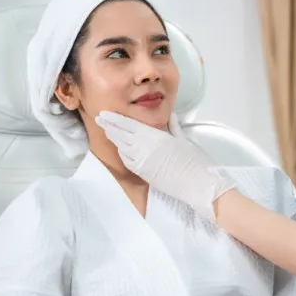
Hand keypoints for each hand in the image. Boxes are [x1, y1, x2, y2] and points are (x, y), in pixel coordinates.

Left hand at [95, 111, 235, 220]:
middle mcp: (144, 146)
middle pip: (121, 134)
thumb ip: (174, 127)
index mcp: (154, 135)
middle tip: (100, 119)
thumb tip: (171, 116)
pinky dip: (122, 152)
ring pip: (122, 147)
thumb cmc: (193, 160)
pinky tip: (120, 148)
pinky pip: (127, 160)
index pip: (129, 125)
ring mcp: (141, 161)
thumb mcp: (183, 139)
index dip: (115, 119)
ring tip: (107, 131)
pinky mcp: (142, 173)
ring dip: (114, 138)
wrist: (196, 182)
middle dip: (109, 126)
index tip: (105, 113)